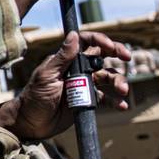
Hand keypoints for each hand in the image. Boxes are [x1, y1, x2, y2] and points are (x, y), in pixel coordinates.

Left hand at [0, 31, 130, 140]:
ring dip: (118, 81)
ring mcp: (84, 85)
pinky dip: (115, 101)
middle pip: (102, 57)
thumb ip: (62, 57)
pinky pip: (106, 98)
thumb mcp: (46, 76)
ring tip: (122, 91)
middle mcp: (78, 69)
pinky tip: (122, 105)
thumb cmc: (34, 97)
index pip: (87, 43)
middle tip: (127, 58)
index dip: (101, 40)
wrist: (31, 123)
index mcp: (67, 60)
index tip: (111, 47)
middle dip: (117, 54)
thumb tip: (73, 35)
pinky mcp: (87, 100)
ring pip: (108, 77)